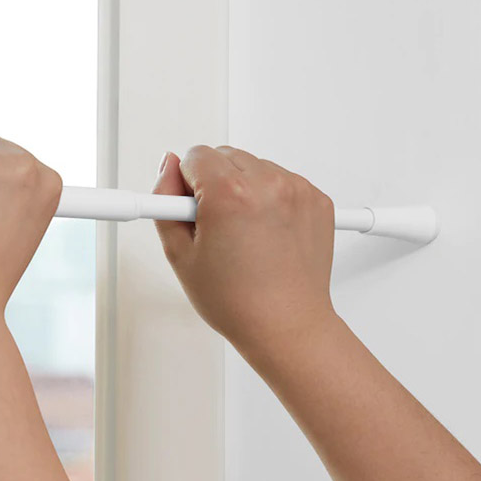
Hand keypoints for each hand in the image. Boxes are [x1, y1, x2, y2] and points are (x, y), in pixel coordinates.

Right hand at [153, 145, 335, 354]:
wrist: (287, 326)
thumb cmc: (238, 302)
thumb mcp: (180, 255)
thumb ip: (163, 202)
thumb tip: (168, 168)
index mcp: (230, 194)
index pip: (194, 155)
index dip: (185, 183)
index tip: (190, 206)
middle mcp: (268, 185)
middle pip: (225, 155)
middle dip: (214, 183)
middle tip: (218, 225)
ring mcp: (297, 191)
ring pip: (254, 166)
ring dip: (244, 188)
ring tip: (245, 233)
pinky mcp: (316, 200)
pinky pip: (282, 180)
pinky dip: (270, 197)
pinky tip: (266, 232)